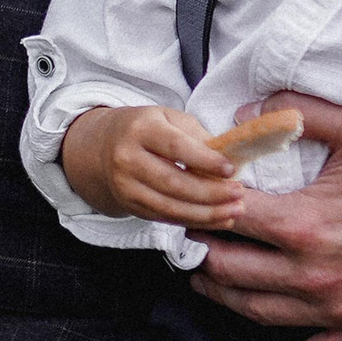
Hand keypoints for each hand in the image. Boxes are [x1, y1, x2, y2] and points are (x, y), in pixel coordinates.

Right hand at [61, 104, 246, 228]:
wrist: (102, 146)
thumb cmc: (146, 129)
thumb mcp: (169, 119)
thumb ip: (198, 137)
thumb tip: (229, 161)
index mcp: (140, 129)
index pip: (175, 147)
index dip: (205, 160)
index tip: (231, 170)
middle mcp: (126, 158)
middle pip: (173, 182)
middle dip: (210, 193)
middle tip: (239, 194)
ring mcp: (125, 185)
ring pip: (169, 206)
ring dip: (206, 213)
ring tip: (234, 211)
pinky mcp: (129, 205)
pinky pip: (165, 217)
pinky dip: (195, 221)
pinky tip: (218, 219)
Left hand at [200, 94, 341, 340]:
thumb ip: (299, 113)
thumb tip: (245, 113)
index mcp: (305, 224)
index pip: (227, 217)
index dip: (199, 203)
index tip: (187, 194)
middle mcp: (314, 275)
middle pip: (229, 269)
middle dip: (200, 251)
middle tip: (186, 236)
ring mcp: (338, 310)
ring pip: (256, 312)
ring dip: (221, 296)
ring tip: (203, 277)